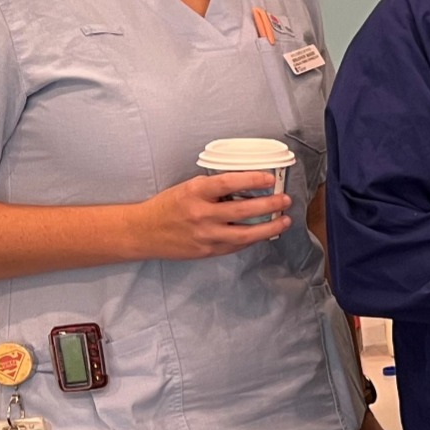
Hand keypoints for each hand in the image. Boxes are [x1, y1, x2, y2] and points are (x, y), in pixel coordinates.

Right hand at [126, 172, 291, 259]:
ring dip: (270, 226)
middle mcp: (201, 214)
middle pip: (243, 209)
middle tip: (285, 199)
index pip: (228, 183)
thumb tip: (246, 186)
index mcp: (195, 193)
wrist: (144, 232)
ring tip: (285, 219)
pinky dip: (254, 238)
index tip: (269, 178)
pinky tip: (265, 232)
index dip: (251, 180)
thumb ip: (214, 189)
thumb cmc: (168, 206)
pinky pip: (237, 244)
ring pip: (246, 233)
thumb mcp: (188, 188)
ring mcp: (206, 235)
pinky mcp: (208, 250)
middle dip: (269, 205)